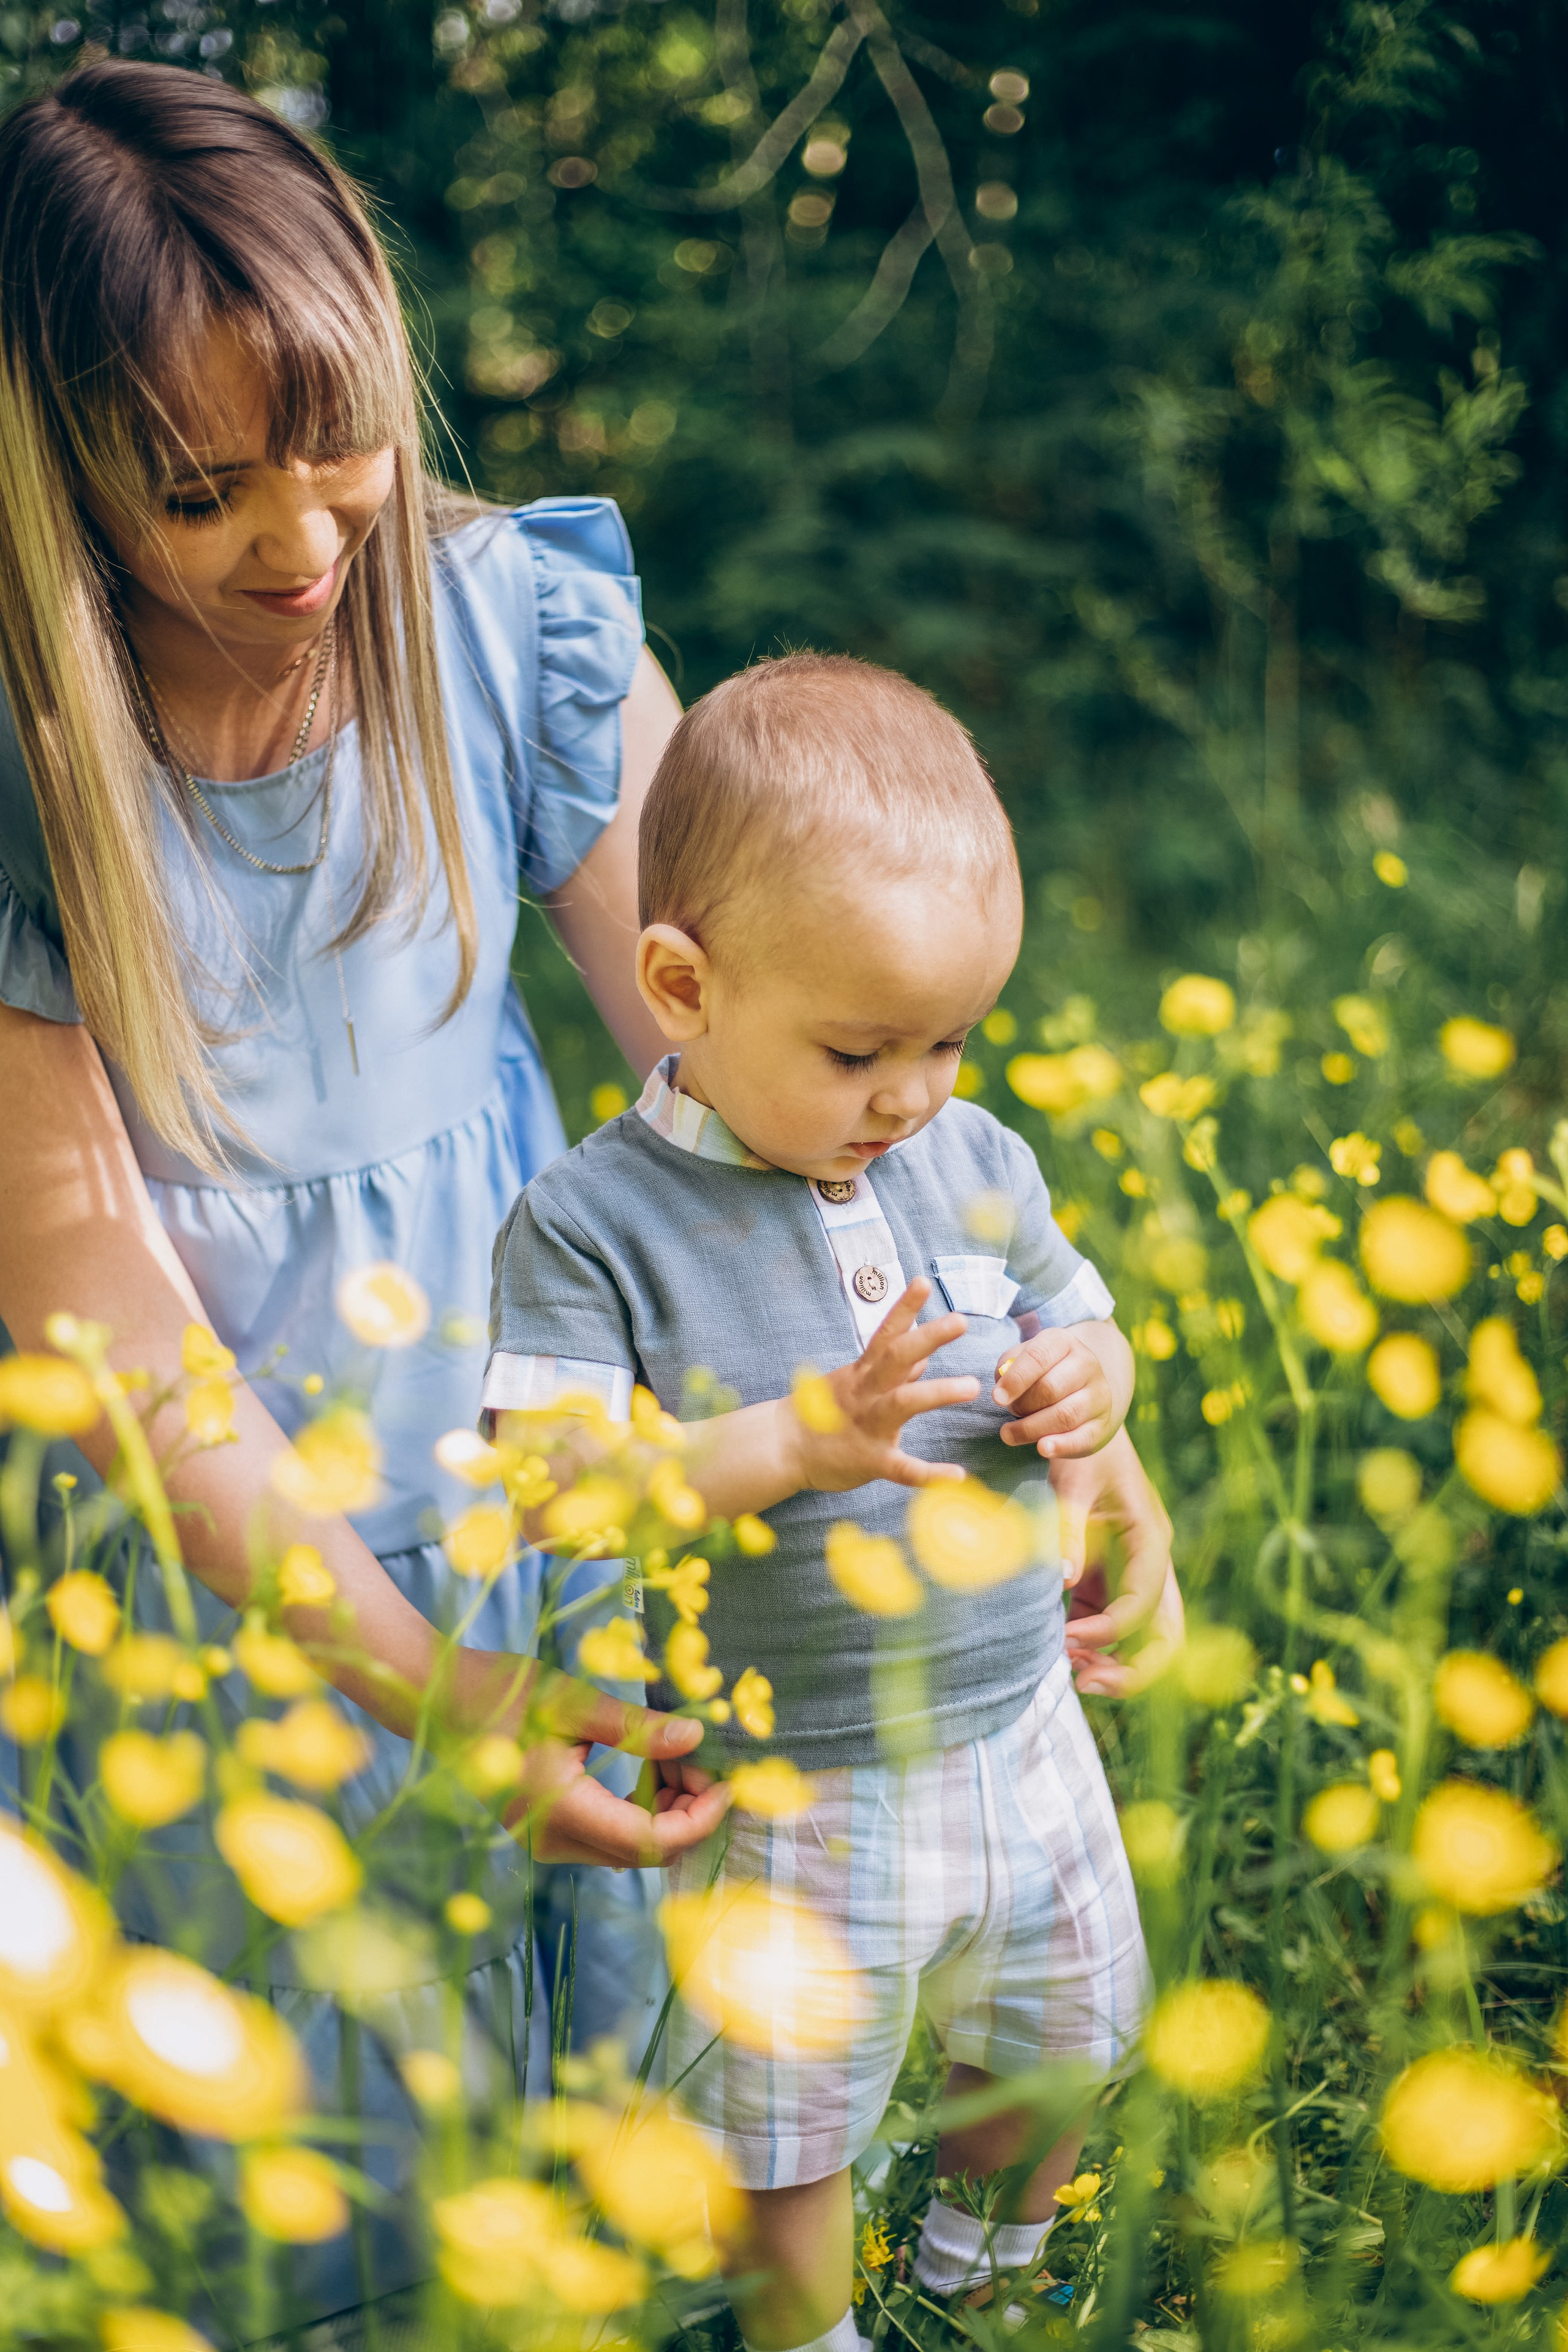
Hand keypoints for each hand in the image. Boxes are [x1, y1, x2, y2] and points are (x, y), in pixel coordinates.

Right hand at [503, 1675, 731, 1865]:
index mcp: (561, 1812)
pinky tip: (646, 1767)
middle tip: (699, 1757)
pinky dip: (637, 1807)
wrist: (435, 1699)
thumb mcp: (573, 1702)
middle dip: (686, 1811)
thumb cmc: (500, 1691)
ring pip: (628, 1847)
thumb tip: (696, 1736)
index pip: (650, 1842)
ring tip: (673, 1754)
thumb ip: (636, 1728)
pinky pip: (606, 1834)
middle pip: (644, 1852)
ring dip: (664, 1809)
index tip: (728, 1784)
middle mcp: (553, 1841)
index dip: (699, 1820)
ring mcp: (545, 1841)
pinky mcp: (544, 1830)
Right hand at [793, 1277, 979, 1492]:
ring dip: (937, 1392)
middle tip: (960, 1321)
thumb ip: (890, 1371)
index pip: (886, 1333)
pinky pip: (903, 1468)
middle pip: (896, 1358)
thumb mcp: (854, 1383)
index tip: (924, 1282)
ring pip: (902, 1404)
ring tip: (972, 1386)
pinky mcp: (871, 1460)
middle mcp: (866, 1392)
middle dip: (928, 1338)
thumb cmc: (822, 1412)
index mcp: (863, 1372)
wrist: (783, 1448)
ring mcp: (867, 1425)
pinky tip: (957, 1475)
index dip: (904, 1307)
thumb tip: (923, 1356)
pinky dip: (929, 1473)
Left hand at [994, 1325, 1119, 1457]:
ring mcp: (1098, 1396)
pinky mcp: (1101, 1425)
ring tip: (1009, 1434)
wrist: (1079, 1390)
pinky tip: (1042, 1449)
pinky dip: (1061, 1446)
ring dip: (1031, 1429)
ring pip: (1064, 1416)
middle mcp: (1087, 1364)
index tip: (996, 1398)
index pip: (1038, 1356)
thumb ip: (1007, 1368)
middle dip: (1022, 1405)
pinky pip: (1082, 1438)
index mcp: (1063, 1342)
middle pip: (1049, 1389)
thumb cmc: (1041, 1373)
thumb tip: (1002, 1387)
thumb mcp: (1023, 1360)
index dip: (1015, 1379)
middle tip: (1009, 1412)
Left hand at [1050, 1428, 1181, 1693]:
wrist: (1087, 1428)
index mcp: (1150, 1538)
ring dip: (1116, 1665)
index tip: (1066, 1639)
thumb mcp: (1071, 1480)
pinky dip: (1093, 1647)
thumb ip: (1068, 1528)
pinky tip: (1061, 1648)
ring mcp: (1133, 1576)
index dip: (1109, 1631)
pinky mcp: (1108, 1580)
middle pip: (1166, 1635)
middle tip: (1085, 1683)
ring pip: (1145, 1639)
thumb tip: (1062, 1579)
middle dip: (1134, 1670)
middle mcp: (1151, 1563)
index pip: (1144, 1603)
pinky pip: (1111, 1627)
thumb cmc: (1082, 1451)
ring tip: (1072, 1672)